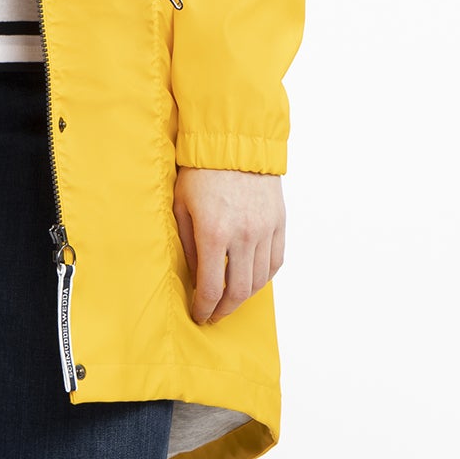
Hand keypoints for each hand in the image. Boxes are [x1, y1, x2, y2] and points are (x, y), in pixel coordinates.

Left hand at [173, 167, 285, 324]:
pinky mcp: (279, 223)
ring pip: (259, 280)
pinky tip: (251, 280)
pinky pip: (275, 262)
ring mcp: (265, 230)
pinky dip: (263, 277)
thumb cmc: (201, 172)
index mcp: (214, 233)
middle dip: (224, 309)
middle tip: (213, 315)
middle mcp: (243, 235)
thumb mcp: (181, 206)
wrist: (236, 143)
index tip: (199, 314)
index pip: (211, 287)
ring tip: (230, 300)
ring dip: (244, 297)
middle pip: (238, 291)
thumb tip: (195, 275)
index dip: (204, 307)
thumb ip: (187, 244)